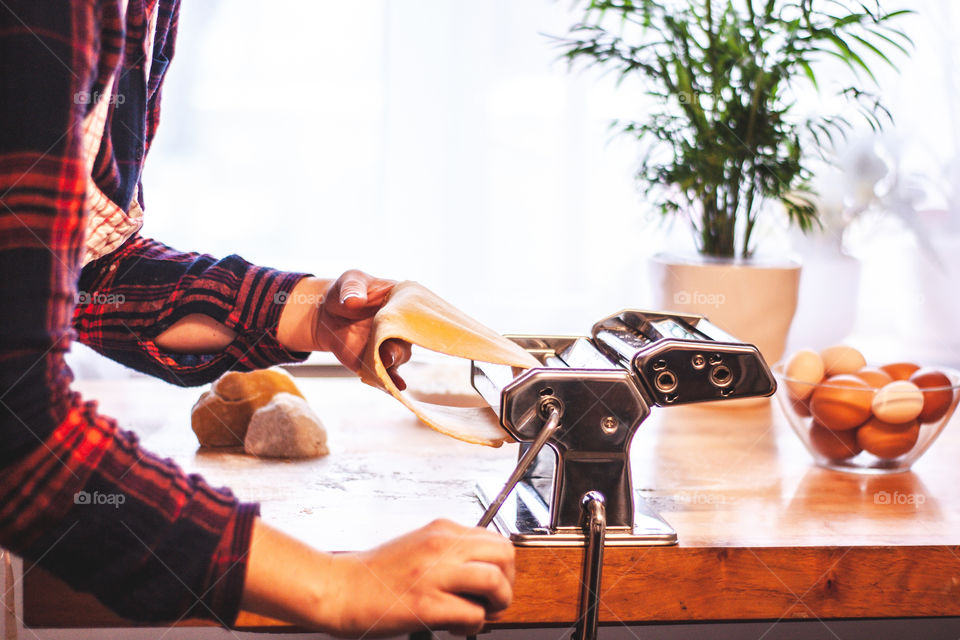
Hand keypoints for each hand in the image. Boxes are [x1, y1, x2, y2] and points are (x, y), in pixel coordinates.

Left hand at [277, 271, 410, 387]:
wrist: (326, 314)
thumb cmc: (346, 291)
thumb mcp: (350, 281)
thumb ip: (353, 288)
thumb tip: (354, 301)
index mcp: (402, 304)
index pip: (418, 311)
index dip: (421, 318)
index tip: (417, 322)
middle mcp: (401, 327)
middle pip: (411, 338)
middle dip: (402, 343)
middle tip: (390, 346)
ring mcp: (389, 346)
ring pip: (399, 356)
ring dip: (393, 360)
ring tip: (384, 360)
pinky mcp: (376, 362)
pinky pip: (386, 374)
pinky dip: (392, 381)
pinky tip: (397, 386)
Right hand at [330, 519, 514, 636]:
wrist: (339, 589)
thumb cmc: (375, 575)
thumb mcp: (418, 547)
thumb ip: (450, 552)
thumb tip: (483, 569)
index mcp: (441, 531)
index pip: (497, 540)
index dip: (503, 566)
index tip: (495, 583)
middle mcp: (441, 547)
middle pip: (504, 555)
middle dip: (507, 583)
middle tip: (492, 600)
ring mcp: (434, 574)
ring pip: (495, 581)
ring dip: (496, 603)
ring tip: (480, 613)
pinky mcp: (426, 604)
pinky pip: (472, 614)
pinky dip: (473, 626)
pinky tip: (455, 627)